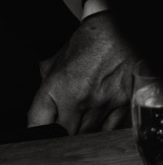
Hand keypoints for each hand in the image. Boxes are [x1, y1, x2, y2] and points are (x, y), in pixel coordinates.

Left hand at [28, 12, 137, 133]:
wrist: (119, 29)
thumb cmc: (89, 41)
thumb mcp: (56, 61)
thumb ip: (46, 86)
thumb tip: (43, 107)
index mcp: (57, 88)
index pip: (37, 125)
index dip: (39, 131)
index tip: (45, 131)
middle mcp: (79, 99)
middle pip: (65, 135)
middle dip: (64, 133)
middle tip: (67, 126)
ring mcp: (102, 102)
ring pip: (89, 134)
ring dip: (84, 132)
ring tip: (85, 121)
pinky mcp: (123, 101)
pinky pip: (111, 127)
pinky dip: (105, 129)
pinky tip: (103, 122)